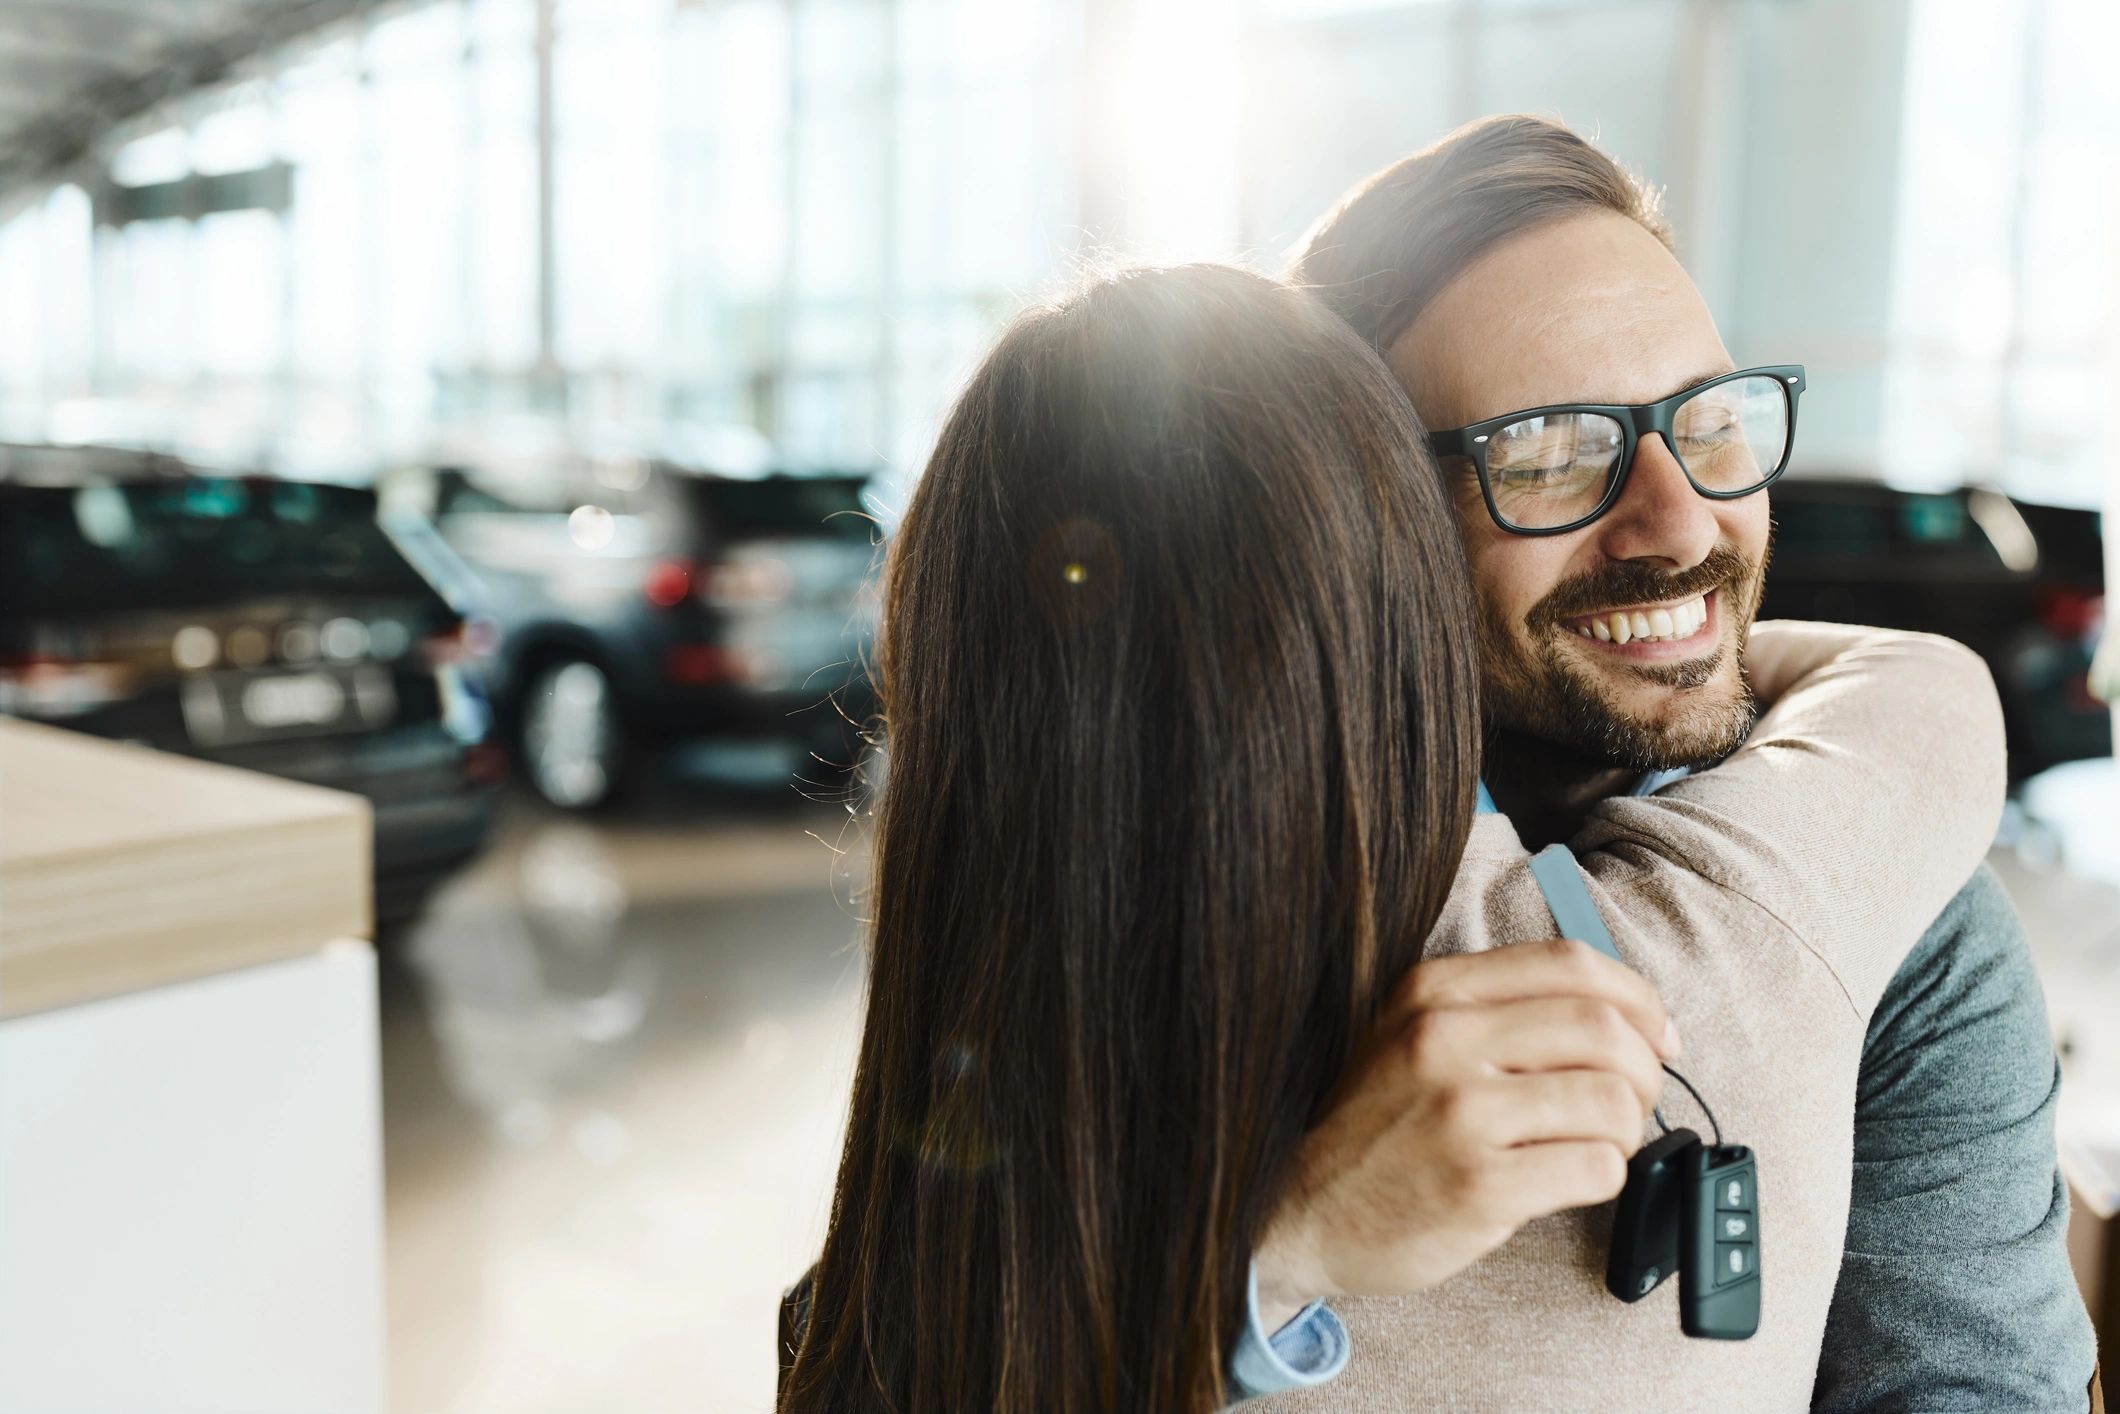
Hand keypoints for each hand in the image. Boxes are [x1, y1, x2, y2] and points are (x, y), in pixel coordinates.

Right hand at [1252, 937, 1679, 1329]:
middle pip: (1604, 1028)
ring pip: (1611, 1100)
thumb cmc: (1375, 1125)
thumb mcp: (1410, 1034)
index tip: (1658, 1033)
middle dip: (1644, 1068)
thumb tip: (1627, 1013)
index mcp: (1433, 992)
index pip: (1571, 965)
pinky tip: (1570, 1178)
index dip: (1638, 998)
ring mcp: (1462, 1114)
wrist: (1297, 1211)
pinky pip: (1596, 1167)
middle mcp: (1445, 1040)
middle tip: (1633, 1099)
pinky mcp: (1480, 1186)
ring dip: (1627, 1128)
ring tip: (1597, 1142)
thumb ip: (1496, 1008)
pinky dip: (1605, 1175)